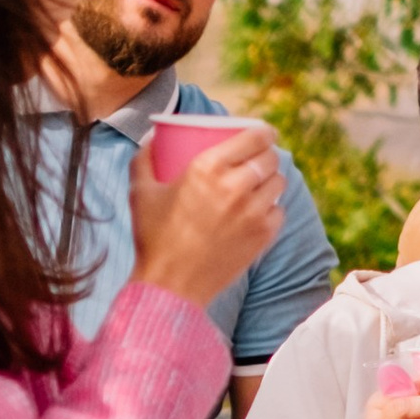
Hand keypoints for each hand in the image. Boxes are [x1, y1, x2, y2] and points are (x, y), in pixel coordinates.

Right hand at [128, 128, 286, 309]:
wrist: (170, 286)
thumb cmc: (153, 238)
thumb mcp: (140, 193)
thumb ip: (143, 159)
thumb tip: (151, 137)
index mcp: (206, 168)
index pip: (253, 137)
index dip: (263, 132)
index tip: (264, 133)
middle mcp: (234, 186)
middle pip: (269, 158)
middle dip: (267, 155)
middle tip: (259, 160)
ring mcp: (252, 212)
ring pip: (279, 183)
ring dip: (271, 180)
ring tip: (260, 185)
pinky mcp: (262, 236)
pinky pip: (279, 212)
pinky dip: (271, 209)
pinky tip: (259, 211)